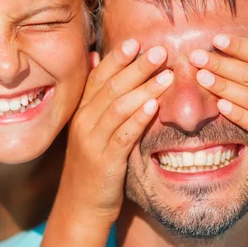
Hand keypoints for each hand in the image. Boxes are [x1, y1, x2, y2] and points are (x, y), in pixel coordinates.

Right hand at [59, 40, 172, 222]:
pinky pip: (122, 135)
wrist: (80, 205)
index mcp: (81, 111)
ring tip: (167, 75)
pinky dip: (138, 119)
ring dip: (144, 89)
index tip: (138, 42)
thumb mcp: (89, 128)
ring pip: (118, 107)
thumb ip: (95, 96)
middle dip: (137, 67)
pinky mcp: (104, 161)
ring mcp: (92, 142)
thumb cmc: (92, 163)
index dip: (118, 58)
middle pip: (111, 87)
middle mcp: (83, 122)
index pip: (99, 77)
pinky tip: (153, 106)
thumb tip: (94, 57)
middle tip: (160, 51)